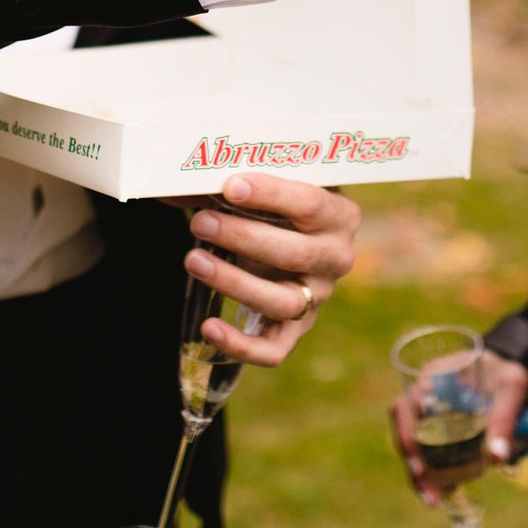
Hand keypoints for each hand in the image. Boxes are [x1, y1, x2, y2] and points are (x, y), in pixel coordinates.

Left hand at [179, 173, 360, 366]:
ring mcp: (318, 298)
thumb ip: (242, 182)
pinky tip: (208, 327)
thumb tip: (186, 177)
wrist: (292, 236)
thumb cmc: (277, 203)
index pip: (311, 204)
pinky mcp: (297, 330)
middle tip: (201, 222)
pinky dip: (241, 344)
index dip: (271, 195)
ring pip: (283, 302)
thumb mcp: (273, 186)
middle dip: (243, 237)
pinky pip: (274, 350)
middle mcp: (337, 259)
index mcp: (340, 215)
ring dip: (235, 282)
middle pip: (296, 254)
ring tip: (193, 259)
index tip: (230, 186)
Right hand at [389, 350, 527, 508]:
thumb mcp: (512, 388)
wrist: (511, 371)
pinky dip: (434, 473)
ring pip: (415, 446)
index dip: (406, 436)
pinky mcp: (440, 429)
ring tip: (433, 501)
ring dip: (421, 475)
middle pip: (406, 432)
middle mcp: (423, 395)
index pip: (405, 406)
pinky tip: (442, 493)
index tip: (419, 465)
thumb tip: (496, 459)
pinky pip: (430, 452)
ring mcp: (430, 413)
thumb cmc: (509, 372)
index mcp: (433, 377)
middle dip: (414, 466)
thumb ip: (504, 418)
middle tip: (430, 496)